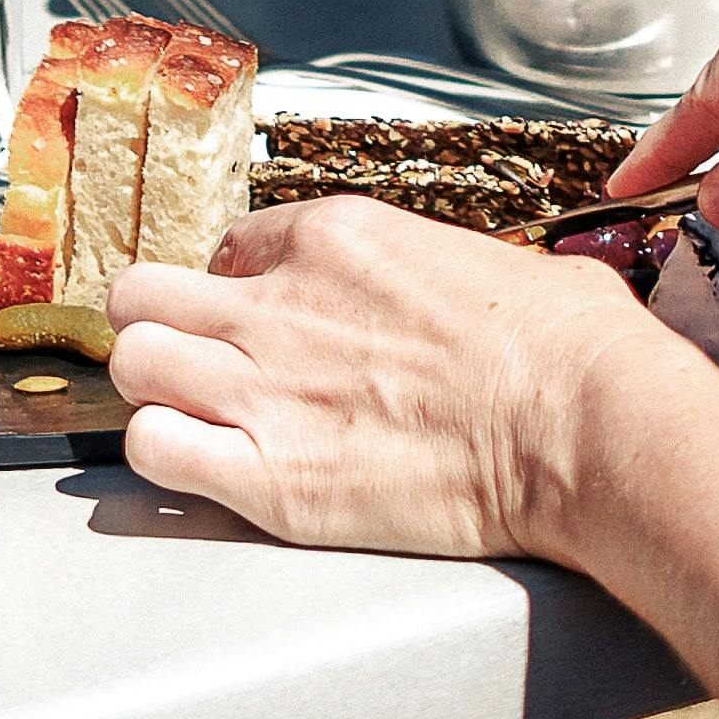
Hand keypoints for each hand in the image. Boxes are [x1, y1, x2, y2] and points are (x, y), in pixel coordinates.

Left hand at [105, 197, 677, 562]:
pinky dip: (166, 458)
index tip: (260, 323)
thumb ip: (426, 270)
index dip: (237, 289)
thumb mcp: (488, 263)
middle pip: (144, 295)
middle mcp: (281, 304)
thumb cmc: (568, 350)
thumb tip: (447, 293)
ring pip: (131, 365)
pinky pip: (153, 450)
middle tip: (192, 362)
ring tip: (194, 418)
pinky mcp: (270, 478)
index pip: (229, 247)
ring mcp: (266, 389)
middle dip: (159, 327)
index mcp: (334, 239)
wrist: (586, 426)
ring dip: (154, 392)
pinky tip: (206, 467)